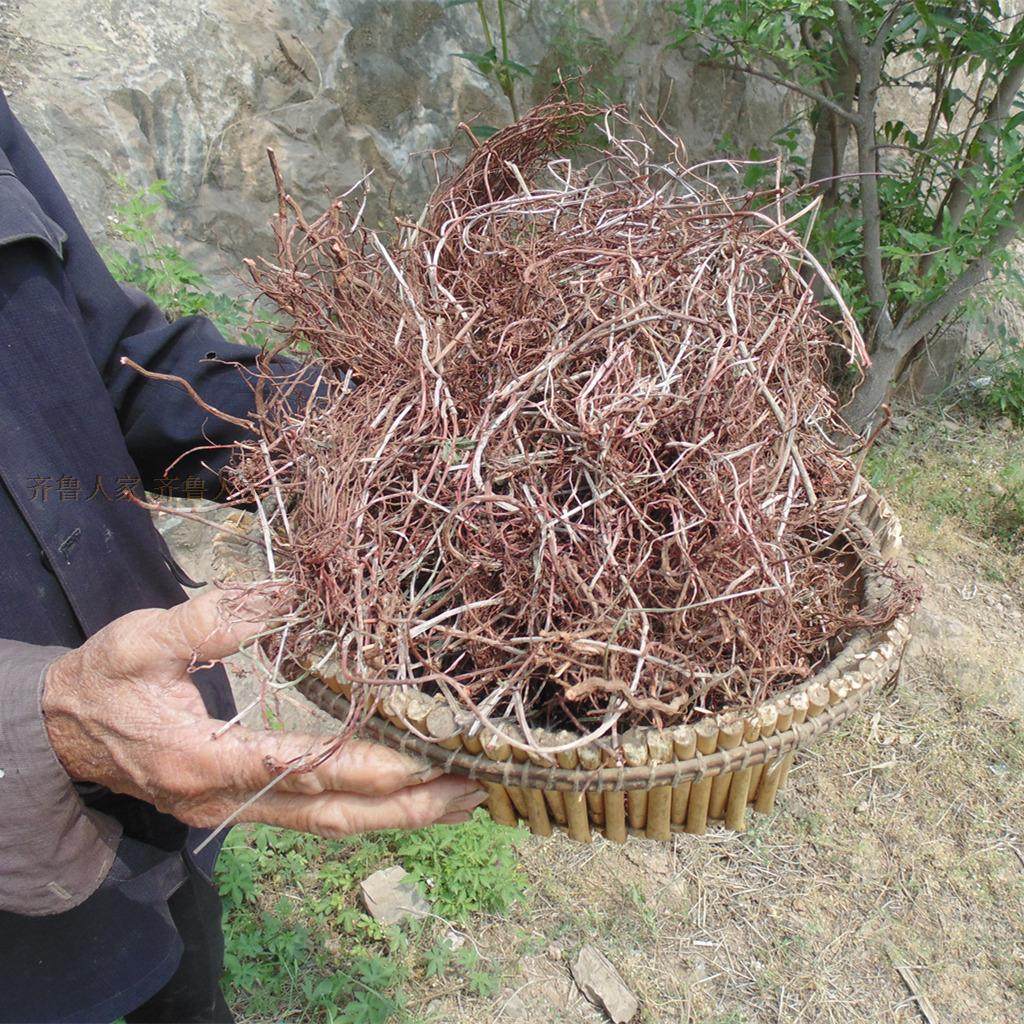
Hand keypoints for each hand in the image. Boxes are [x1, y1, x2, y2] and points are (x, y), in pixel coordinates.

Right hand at [41, 587, 485, 835]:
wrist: (65, 732)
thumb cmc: (105, 681)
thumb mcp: (143, 639)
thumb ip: (210, 621)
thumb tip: (285, 594)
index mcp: (201, 760)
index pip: (296, 768)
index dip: (362, 764)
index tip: (421, 755)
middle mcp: (226, 799)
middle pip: (330, 815)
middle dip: (404, 804)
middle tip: (471, 787)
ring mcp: (237, 811)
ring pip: (331, 826)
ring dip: (399, 816)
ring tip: (463, 799)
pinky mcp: (246, 806)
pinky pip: (318, 818)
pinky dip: (370, 811)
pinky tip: (411, 799)